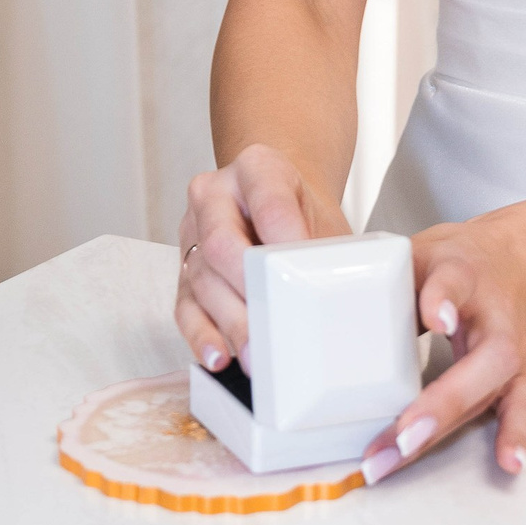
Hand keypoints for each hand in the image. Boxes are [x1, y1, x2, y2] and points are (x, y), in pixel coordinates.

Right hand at [175, 146, 350, 370]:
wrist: (279, 201)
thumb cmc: (303, 214)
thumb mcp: (323, 216)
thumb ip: (328, 250)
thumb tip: (341, 301)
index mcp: (257, 168)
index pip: (269, 202)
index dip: (286, 239)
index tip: (305, 274)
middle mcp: (215, 196)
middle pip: (222, 243)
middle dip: (247, 289)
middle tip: (272, 327)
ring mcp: (194, 233)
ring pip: (202, 279)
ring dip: (229, 322)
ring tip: (255, 356)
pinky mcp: (184, 272)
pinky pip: (185, 306)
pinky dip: (202, 335)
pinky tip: (218, 356)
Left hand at [363, 211, 525, 485]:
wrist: (517, 263)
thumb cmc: (458, 264)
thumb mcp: (421, 255)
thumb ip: (390, 284)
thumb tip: (336, 322)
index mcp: (466, 275)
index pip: (453, 284)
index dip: (443, 300)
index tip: (437, 318)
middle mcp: (497, 317)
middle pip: (478, 362)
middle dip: (437, 403)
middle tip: (399, 435)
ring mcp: (516, 351)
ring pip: (488, 394)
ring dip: (446, 429)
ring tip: (409, 454)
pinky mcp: (523, 375)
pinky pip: (522, 408)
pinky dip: (515, 436)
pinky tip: (508, 463)